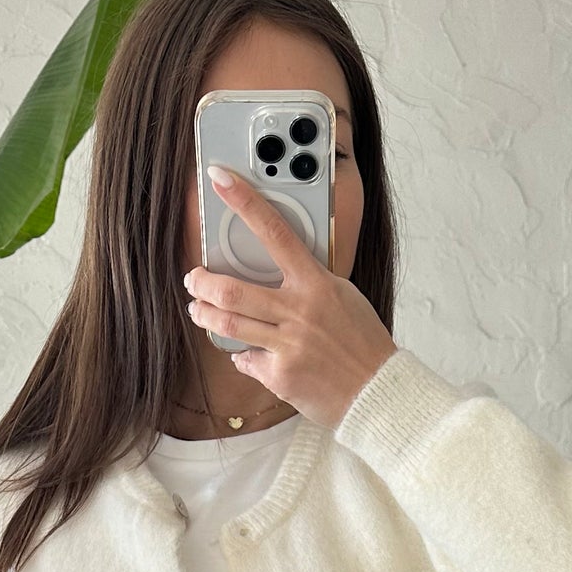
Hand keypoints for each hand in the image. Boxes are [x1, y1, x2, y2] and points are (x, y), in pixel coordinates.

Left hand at [185, 164, 395, 429]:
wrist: (378, 391)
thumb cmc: (362, 342)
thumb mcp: (342, 297)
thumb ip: (309, 282)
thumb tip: (279, 271)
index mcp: (316, 284)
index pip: (275, 232)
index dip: (245, 202)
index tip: (221, 180)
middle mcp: (299, 312)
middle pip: (232, 289)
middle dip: (202, 283)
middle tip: (193, 279)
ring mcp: (287, 345)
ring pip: (228, 325)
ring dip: (205, 316)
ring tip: (198, 310)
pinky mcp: (280, 377)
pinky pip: (246, 361)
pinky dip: (243, 357)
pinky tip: (249, 355)